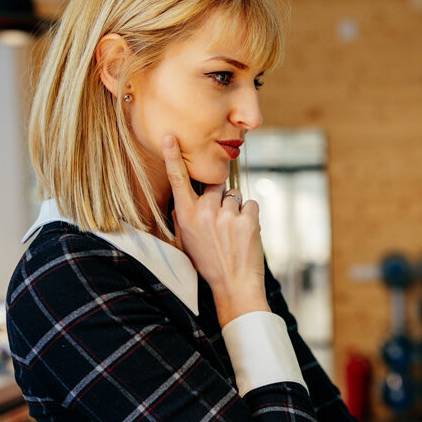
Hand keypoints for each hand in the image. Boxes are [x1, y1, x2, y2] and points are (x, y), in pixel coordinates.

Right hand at [162, 135, 268, 325]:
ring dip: (237, 210)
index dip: (174, 156)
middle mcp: (204, 212)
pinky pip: (250, 204)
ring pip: (235, 196)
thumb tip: (184, 198)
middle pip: (216, 184)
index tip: (170, 136)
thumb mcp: (186, 241)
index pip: (178, 180)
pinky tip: (245, 235)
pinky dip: (251, 217)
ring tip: (233, 234)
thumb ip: (184, 216)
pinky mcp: (248, 219)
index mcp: (185, 216)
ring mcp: (227, 215)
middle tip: (222, 222)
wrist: (233, 285)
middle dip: (221, 197)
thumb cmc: (208, 263)